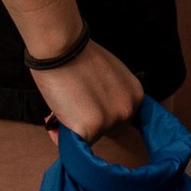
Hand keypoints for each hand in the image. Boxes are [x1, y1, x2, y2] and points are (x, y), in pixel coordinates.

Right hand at [28, 33, 143, 146]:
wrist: (61, 45)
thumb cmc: (77, 53)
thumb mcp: (106, 74)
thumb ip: (106, 97)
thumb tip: (94, 118)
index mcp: (135, 94)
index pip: (122, 117)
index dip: (103, 114)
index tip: (90, 110)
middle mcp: (128, 109)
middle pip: (109, 130)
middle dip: (90, 122)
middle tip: (71, 107)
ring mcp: (110, 121)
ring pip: (91, 137)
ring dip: (74, 129)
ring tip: (60, 109)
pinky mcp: (90, 129)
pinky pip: (76, 145)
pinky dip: (63, 136)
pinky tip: (55, 126)